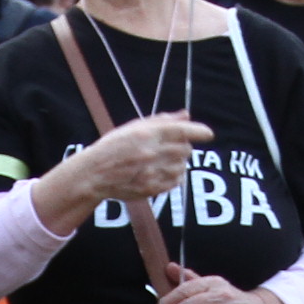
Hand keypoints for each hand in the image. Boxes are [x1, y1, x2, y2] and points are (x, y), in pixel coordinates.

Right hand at [60, 114, 213, 212]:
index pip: (182, 131)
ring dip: (178, 162)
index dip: (199, 132)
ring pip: (182, 166)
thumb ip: (162, 120)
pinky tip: (162, 172)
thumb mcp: (134, 127)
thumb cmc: (113, 147)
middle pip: (185, 149)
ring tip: (163, 160)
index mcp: (146, 134)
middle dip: (182, 146)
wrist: (95, 174)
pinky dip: (174, 176)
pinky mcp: (151, 188)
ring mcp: (151, 172)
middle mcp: (151, 153)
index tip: (208, 134)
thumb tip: (186, 115)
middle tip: (170, 147)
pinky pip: (175, 182)